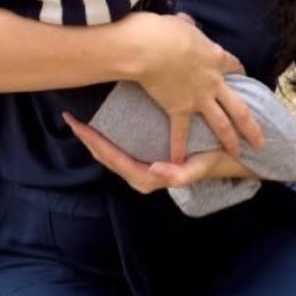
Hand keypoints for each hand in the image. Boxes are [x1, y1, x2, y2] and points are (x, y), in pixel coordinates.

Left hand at [63, 114, 258, 193]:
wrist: (225, 157)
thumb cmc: (209, 160)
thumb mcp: (198, 167)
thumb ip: (179, 173)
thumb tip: (155, 170)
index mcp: (147, 178)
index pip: (112, 159)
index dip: (93, 142)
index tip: (78, 125)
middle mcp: (140, 175)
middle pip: (104, 156)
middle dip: (87, 137)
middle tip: (70, 117)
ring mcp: (141, 166)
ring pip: (108, 153)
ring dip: (93, 136)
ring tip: (78, 118)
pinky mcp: (145, 156)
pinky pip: (119, 147)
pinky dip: (106, 134)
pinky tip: (97, 122)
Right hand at [126, 12, 263, 160]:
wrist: (151, 48)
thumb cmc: (165, 31)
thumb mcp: (182, 24)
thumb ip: (187, 26)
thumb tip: (185, 22)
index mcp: (215, 57)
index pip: (233, 66)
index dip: (238, 72)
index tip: (242, 76)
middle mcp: (213, 82)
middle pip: (239, 106)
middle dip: (251, 124)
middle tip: (261, 139)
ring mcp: (199, 98)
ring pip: (221, 123)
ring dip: (230, 139)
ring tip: (237, 152)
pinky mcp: (179, 108)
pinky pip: (181, 131)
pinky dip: (179, 146)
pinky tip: (179, 161)